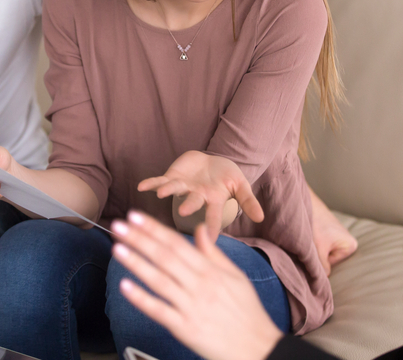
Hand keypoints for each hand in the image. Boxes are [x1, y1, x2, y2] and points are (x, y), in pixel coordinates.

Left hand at [112, 211, 282, 359]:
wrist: (258, 348)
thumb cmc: (247, 311)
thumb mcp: (236, 276)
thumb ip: (213, 252)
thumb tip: (200, 229)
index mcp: (211, 271)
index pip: (177, 243)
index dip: (154, 229)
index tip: (136, 216)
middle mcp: (199, 285)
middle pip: (164, 257)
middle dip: (139, 239)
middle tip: (118, 225)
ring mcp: (191, 307)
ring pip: (159, 280)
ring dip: (136, 262)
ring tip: (117, 248)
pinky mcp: (185, 329)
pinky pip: (159, 311)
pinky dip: (141, 299)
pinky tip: (124, 286)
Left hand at [137, 151, 263, 242]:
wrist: (213, 162)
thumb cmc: (227, 176)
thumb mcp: (241, 185)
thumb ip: (248, 200)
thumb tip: (261, 218)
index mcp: (213, 200)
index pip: (215, 215)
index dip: (213, 226)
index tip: (211, 239)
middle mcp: (196, 197)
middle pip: (193, 202)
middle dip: (189, 206)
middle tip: (184, 212)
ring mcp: (183, 188)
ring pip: (175, 190)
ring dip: (169, 190)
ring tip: (163, 193)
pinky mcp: (172, 178)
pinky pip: (159, 180)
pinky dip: (151, 183)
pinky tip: (141, 186)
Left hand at [310, 189, 357, 274]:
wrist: (304, 201)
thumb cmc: (315, 223)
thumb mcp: (318, 250)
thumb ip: (321, 268)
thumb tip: (320, 285)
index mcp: (351, 246)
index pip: (332, 267)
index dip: (319, 263)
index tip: (312, 254)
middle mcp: (346, 241)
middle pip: (327, 260)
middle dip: (316, 256)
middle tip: (308, 247)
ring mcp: (336, 235)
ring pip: (321, 252)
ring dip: (312, 249)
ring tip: (307, 240)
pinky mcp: (326, 230)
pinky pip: (318, 244)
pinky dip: (311, 242)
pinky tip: (306, 236)